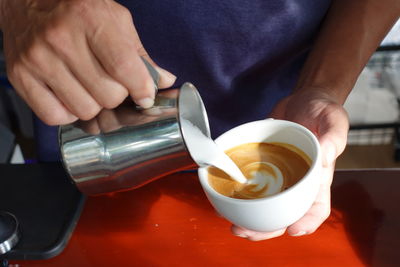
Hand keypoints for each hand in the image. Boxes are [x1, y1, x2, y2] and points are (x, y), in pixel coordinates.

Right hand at [0, 0, 175, 124]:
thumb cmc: (76, 7)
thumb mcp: (115, 19)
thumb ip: (140, 53)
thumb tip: (163, 80)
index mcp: (90, 19)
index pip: (125, 69)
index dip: (142, 89)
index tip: (145, 95)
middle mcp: (61, 40)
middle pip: (108, 96)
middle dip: (117, 94)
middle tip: (111, 82)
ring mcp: (37, 59)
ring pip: (85, 110)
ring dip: (93, 104)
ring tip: (88, 85)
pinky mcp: (20, 76)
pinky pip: (55, 117)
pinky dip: (68, 112)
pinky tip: (69, 93)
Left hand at [231, 89, 348, 240]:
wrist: (303, 100)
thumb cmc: (323, 111)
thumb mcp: (334, 119)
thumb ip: (333, 136)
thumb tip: (324, 155)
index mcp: (317, 178)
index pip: (316, 208)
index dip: (307, 222)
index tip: (292, 230)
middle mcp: (297, 183)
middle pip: (284, 215)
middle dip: (266, 229)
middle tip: (244, 231)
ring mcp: (279, 176)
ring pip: (265, 206)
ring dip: (249, 219)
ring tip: (231, 223)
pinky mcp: (263, 166)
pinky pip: (251, 186)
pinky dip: (238, 196)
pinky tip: (224, 199)